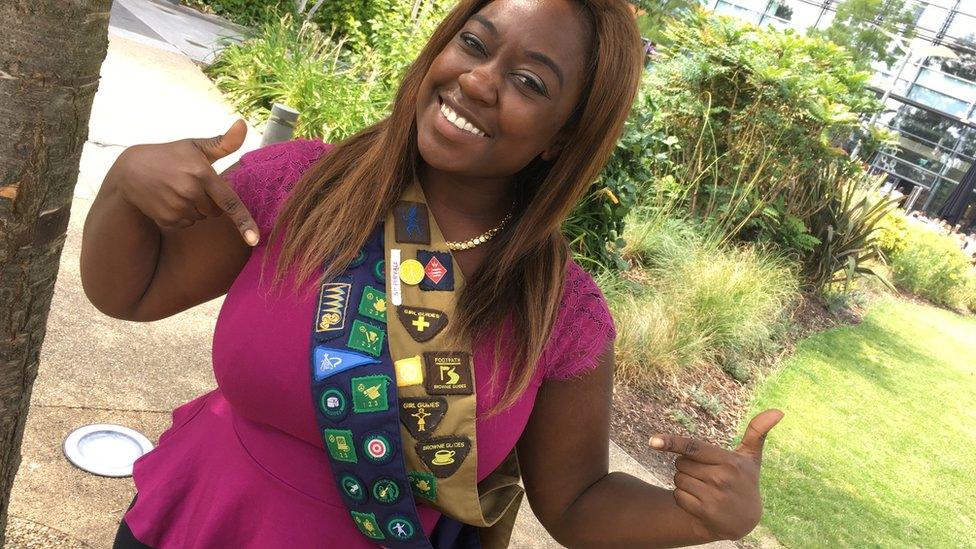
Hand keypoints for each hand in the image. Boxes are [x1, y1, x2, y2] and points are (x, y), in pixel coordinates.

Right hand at [105, 119, 259, 245]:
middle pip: (215, 211)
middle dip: (209, 201)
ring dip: (195, 209)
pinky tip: (168, 200)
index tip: (254, 240)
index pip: (229, 202)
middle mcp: (190, 192)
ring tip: (176, 190)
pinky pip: (187, 224)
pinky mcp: (167, 219)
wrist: (130, 170)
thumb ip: (224, 142)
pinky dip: (182, 216)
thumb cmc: (170, 156)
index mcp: (202, 173)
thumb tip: (242, 123)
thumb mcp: (195, 146)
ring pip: (201, 218)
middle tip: (191, 185)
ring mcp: (177, 207)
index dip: (244, 221)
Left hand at [649, 409, 783, 540]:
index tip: (653, 441)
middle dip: (687, 466)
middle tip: (707, 474)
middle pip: (680, 463)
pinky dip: (683, 498)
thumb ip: (757, 432)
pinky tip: (700, 502)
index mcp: (729, 461)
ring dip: (684, 482)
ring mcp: (713, 498)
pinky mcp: (705, 513)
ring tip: (705, 489)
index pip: (693, 448)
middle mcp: (721, 479)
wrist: (745, 521)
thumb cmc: (744, 482)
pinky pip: (677, 497)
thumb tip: (778, 410)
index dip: (672, 442)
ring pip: (677, 479)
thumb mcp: (751, 458)